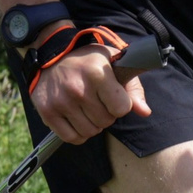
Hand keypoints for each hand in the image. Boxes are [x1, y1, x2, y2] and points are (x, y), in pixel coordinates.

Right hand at [27, 40, 150, 145]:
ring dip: (92, 124)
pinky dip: (78, 133)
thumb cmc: (88, 60)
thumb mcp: (113, 63)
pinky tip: (77, 119)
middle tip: (98, 101)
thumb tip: (145, 112)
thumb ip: (132, 87)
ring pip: (89, 132)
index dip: (121, 104)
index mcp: (97, 73)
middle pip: (106, 121)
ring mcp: (61, 101)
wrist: (52, 55)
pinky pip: (71, 137)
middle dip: (106, 114)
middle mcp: (77, 88)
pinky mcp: (47, 112)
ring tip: (87, 108)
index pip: (122, 108)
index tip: (114, 95)